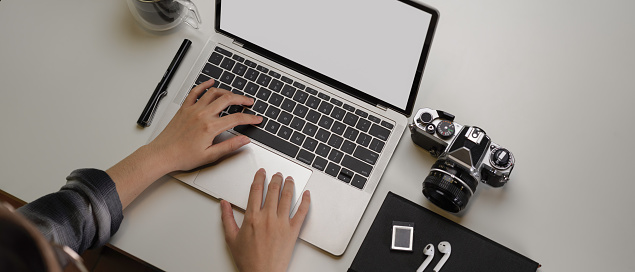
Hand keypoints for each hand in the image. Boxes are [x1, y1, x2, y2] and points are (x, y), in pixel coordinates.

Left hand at [147, 79, 262, 171]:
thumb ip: (230, 146)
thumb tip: (244, 140)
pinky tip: (210, 82)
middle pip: (227, 100)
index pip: (236, 118)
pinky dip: (204, 85)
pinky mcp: (184, 108)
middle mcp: (202, 115)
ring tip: (234, 95)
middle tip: (249, 102)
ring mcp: (193, 109)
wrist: (162, 154)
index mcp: (210, 127)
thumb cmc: (183, 156)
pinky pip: (195, 91)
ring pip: (213, 92)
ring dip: (226, 92)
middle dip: (242, 99)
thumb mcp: (210, 156)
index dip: (250, 118)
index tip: (256, 119)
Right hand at [221, 169, 310, 271]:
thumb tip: (224, 204)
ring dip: (288, 185)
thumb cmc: (248, 259)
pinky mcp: (292, 231)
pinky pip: (301, 212)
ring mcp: (281, 223)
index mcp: (252, 217)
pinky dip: (305, 201)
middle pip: (272, 191)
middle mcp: (268, 217)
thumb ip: (227, 218)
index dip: (259, 178)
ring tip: (289, 179)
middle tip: (277, 174)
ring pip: (287, 197)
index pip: (256, 191)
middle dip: (275, 179)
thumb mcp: (231, 238)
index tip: (261, 173)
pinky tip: (306, 194)